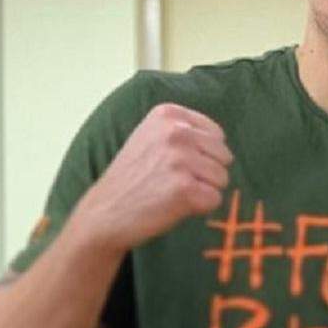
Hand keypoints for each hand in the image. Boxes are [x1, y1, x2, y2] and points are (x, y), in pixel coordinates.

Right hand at [71, 103, 232, 252]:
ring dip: (203, 190)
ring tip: (172, 192)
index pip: (217, 135)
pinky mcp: (185, 188)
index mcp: (168, 114)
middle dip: (206, 173)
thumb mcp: (151, 136)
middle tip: (173, 182)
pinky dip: (199, 208)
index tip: (175, 164)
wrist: (103, 212)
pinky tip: (173, 206)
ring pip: (222, 178)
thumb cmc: (132, 177)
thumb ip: (184, 131)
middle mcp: (176, 131)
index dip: (203, 155)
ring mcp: (180, 159)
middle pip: (223, 156)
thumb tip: (221, 142)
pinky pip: (215, 199)